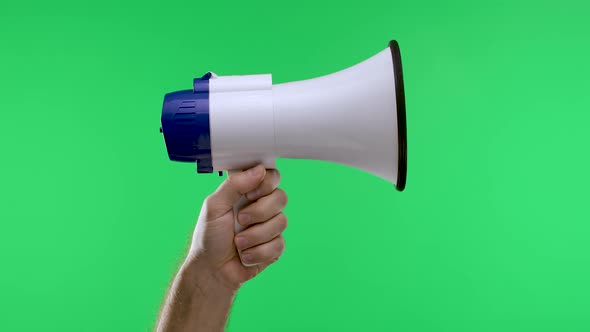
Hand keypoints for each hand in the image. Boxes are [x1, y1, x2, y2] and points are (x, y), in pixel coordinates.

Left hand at [186, 164, 287, 290]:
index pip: (271, 176)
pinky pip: (279, 244)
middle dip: (259, 212)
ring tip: (238, 243)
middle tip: (240, 220)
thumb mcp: (215, 206)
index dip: (266, 183)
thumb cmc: (209, 236)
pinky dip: (258, 252)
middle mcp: (262, 206)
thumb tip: (259, 169)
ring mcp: (270, 227)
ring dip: (255, 236)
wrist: (211, 270)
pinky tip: (245, 255)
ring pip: (281, 222)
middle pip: (281, 197)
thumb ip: (235, 184)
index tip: (251, 194)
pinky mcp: (275, 247)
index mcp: (248, 192)